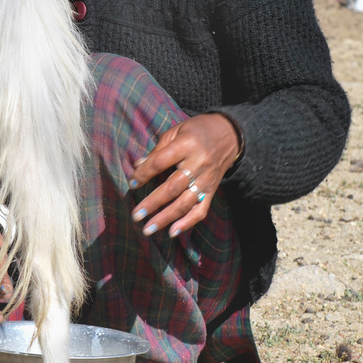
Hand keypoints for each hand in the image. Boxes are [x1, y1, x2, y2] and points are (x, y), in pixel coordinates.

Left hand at [128, 113, 241, 237]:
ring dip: (166, 218)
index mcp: (186, 145)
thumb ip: (158, 150)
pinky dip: (187, 223)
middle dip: (152, 203)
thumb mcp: (176, 131)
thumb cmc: (197, 131)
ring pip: (185, 202)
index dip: (144, 174)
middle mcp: (198, 163)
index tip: (132, 184)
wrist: (230, 134)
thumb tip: (137, 166)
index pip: (161, 162)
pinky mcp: (212, 190)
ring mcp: (206, 179)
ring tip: (148, 229)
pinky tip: (172, 232)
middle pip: (173, 187)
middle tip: (136, 215)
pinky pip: (201, 210)